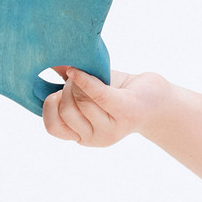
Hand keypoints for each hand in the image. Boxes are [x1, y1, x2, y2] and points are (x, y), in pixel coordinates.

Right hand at [42, 67, 169, 146]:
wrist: (156, 98)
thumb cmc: (120, 92)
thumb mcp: (88, 93)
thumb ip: (65, 86)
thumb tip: (45, 63)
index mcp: (83, 136)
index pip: (53, 127)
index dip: (49, 106)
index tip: (56, 92)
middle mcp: (96, 138)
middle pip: (65, 109)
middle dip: (67, 88)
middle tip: (79, 77)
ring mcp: (112, 128)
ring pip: (80, 100)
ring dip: (81, 81)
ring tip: (93, 77)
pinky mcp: (126, 112)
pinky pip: (98, 95)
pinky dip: (85, 80)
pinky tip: (77, 71)